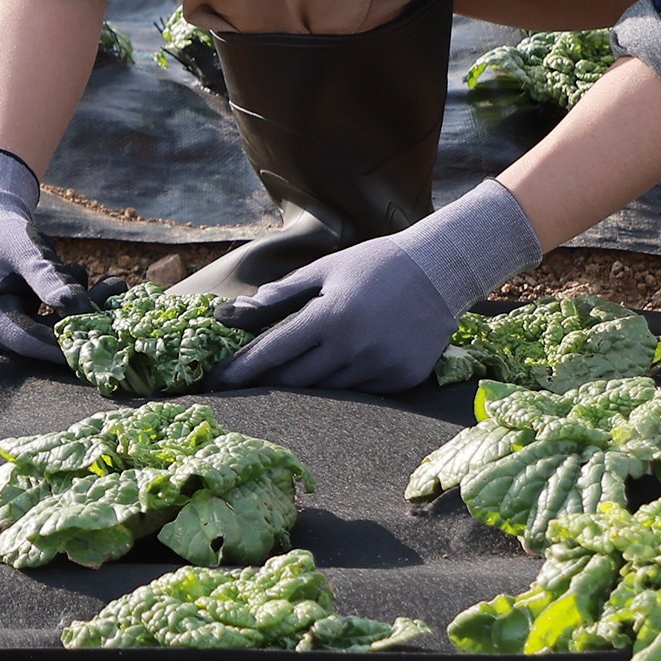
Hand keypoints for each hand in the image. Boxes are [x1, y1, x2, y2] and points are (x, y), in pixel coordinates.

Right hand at [0, 148, 103, 361]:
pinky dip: (73, 311)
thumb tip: (85, 310)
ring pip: (49, 336)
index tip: (97, 340)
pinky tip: (100, 288)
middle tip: (116, 302)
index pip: (25, 339)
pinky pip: (50, 329)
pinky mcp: (17, 334)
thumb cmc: (3, 235)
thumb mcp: (25, 248)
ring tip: (113, 285)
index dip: (62, 343)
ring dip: (82, 313)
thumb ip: (50, 279)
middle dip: (80, 322)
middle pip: (39, 341)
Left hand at [211, 179, 542, 392]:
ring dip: (304, 389)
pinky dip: (342, 387)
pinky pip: (359, 394)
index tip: (218, 382)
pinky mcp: (400, 380)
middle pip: (295, 381)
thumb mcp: (326, 269)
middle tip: (241, 389)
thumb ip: (282, 294)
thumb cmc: (376, 265)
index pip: (274, 352)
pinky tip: (337, 374)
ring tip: (284, 384)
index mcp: (330, 316)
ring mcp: (379, 367)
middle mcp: (353, 346)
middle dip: (267, 384)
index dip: (243, 370)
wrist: (442, 270)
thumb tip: (236, 313)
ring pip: (326, 393)